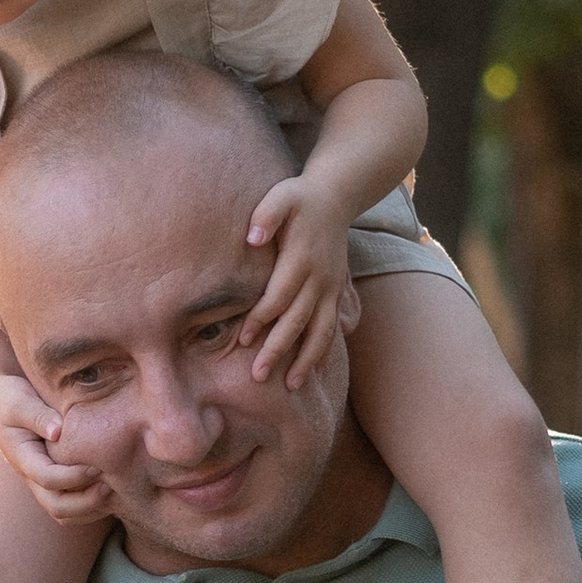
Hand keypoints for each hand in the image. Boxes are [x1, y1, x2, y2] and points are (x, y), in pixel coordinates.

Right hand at [0, 372, 109, 525]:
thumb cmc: (9, 397)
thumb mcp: (20, 402)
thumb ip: (39, 416)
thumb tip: (59, 431)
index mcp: (22, 458)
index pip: (47, 478)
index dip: (74, 477)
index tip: (97, 466)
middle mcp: (31, 475)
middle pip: (56, 507)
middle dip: (86, 502)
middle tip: (111, 485)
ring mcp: (41, 480)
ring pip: (64, 512)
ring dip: (90, 509)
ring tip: (114, 490)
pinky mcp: (53, 478)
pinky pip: (70, 504)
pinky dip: (90, 504)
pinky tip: (110, 487)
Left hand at [240, 176, 357, 389]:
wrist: (338, 196)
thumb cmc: (301, 198)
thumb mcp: (282, 196)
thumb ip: (267, 214)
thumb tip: (253, 237)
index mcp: (302, 258)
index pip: (279, 296)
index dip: (262, 318)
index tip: (243, 339)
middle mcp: (320, 278)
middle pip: (298, 320)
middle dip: (279, 350)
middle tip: (258, 376)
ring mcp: (331, 288)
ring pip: (320, 331)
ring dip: (305, 360)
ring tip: (291, 386)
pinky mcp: (338, 292)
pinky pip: (332, 327)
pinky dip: (323, 351)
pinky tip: (313, 372)